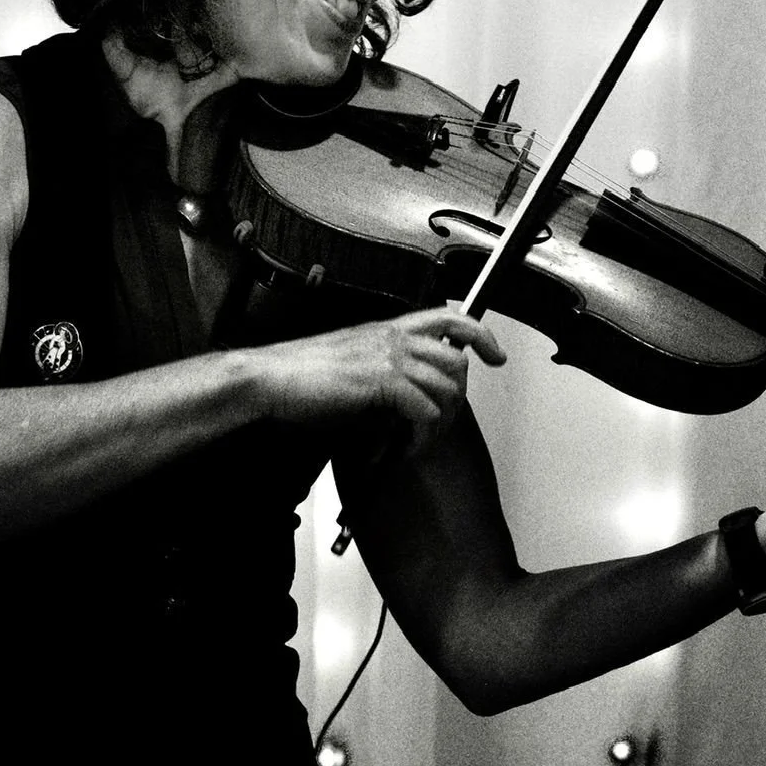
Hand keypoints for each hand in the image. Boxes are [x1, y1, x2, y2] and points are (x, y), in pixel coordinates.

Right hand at [248, 306, 505, 453]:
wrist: (270, 378)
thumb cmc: (302, 375)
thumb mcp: (353, 367)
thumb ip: (385, 376)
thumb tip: (406, 406)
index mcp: (388, 329)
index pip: (450, 318)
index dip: (481, 334)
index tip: (495, 355)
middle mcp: (394, 338)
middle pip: (457, 360)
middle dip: (458, 398)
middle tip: (440, 424)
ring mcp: (390, 358)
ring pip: (447, 388)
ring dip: (441, 423)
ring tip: (419, 442)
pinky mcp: (382, 382)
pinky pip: (426, 412)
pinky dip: (422, 437)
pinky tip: (406, 448)